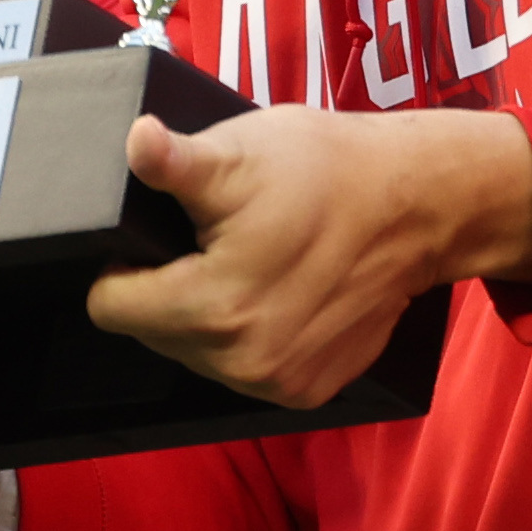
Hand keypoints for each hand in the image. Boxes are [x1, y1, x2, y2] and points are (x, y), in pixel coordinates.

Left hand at [81, 110, 531, 408]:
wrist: (420, 204)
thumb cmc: (327, 170)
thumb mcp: (241, 154)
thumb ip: (175, 163)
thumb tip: (137, 139)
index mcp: (212, 309)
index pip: (111, 307)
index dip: (125, 265)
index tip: (163, 237)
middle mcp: (242, 363)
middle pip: (155, 333)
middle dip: (171, 290)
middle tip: (216, 241)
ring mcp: (278, 384)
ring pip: (199, 355)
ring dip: (211, 317)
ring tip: (250, 262)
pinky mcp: (309, 390)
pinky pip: (247, 370)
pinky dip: (253, 337)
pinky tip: (280, 293)